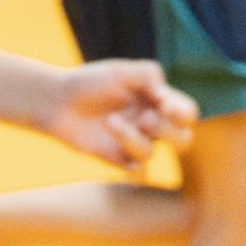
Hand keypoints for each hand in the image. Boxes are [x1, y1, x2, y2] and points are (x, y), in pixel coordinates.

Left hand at [36, 60, 197, 171]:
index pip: (187, 112)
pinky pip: (138, 174)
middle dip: (167, 130)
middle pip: (182, 139)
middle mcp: (151, 124)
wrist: (58, 101)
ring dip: (132, 138)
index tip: (164, 104)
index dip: (183, 112)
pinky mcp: (118, 160)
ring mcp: (136, 144)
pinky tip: (123, 161)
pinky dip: (136, 172)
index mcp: (157, 100)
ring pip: (151, 153)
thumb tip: (166, 95)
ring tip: (110, 121)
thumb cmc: (90, 81)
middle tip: (145, 117)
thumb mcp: (120, 71)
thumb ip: (147, 75)